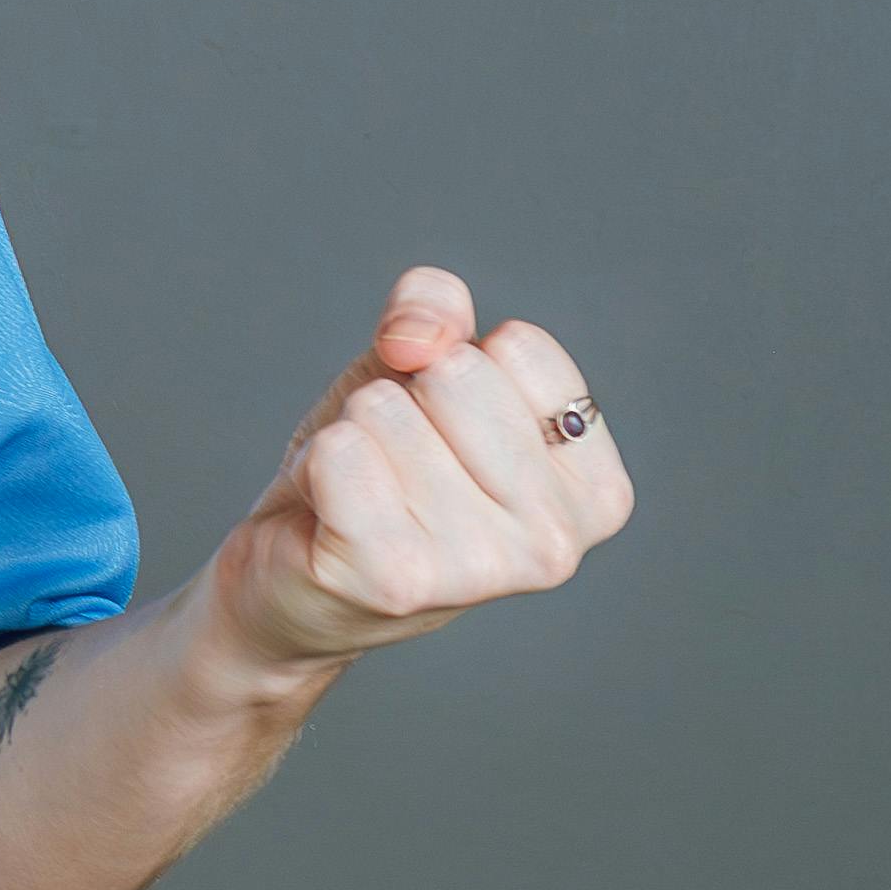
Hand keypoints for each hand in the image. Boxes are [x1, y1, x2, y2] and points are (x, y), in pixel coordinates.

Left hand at [204, 266, 636, 675]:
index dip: (455, 365)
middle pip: (454, 374)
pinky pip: (338, 451)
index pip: (521, 346)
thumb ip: (435, 309)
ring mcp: (479, 569)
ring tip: (362, 495)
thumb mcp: (415, 366)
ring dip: (354, 437)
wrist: (295, 574)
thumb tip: (417, 339)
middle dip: (400, 399)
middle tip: (392, 466)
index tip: (443, 429)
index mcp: (596, 491)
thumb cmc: (377, 466)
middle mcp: (555, 541)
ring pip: (385, 410)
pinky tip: (330, 515)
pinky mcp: (394, 580)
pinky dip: (315, 463)